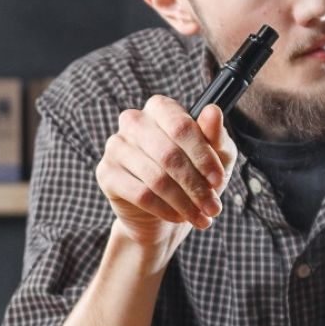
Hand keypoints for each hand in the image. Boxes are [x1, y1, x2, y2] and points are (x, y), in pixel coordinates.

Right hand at [96, 96, 236, 250]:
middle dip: (196, 185)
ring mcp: (116, 146)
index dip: (203, 156)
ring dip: (184, 202)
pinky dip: (165, 209)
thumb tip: (213, 111)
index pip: (182, 127)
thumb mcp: (216, 155)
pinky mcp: (106, 173)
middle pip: (169, 155)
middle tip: (213, 207)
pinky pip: (140, 194)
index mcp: (161, 108)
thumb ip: (215, 135)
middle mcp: (134, 121)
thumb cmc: (194, 175)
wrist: (165, 212)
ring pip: (156, 178)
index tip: (218, 180)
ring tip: (200, 216)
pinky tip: (178, 217)